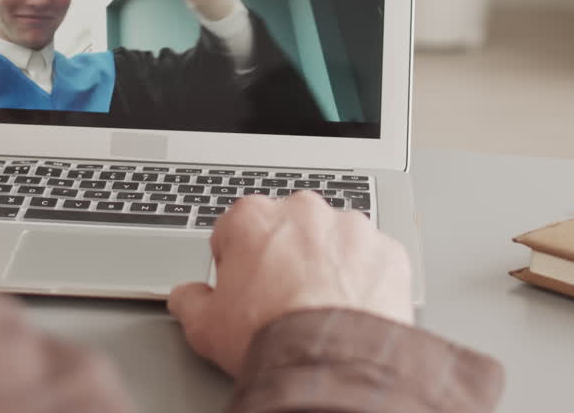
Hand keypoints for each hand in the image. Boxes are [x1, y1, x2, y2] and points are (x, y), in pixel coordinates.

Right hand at [168, 191, 413, 377]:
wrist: (329, 363)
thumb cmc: (269, 337)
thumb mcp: (206, 326)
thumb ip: (190, 301)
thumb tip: (187, 297)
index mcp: (252, 217)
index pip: (236, 230)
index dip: (237, 262)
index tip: (244, 286)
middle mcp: (302, 210)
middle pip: (287, 228)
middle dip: (284, 255)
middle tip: (283, 298)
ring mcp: (350, 226)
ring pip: (332, 239)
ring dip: (327, 262)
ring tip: (321, 305)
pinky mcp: (386, 249)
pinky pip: (372, 258)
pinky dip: (364, 277)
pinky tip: (352, 306)